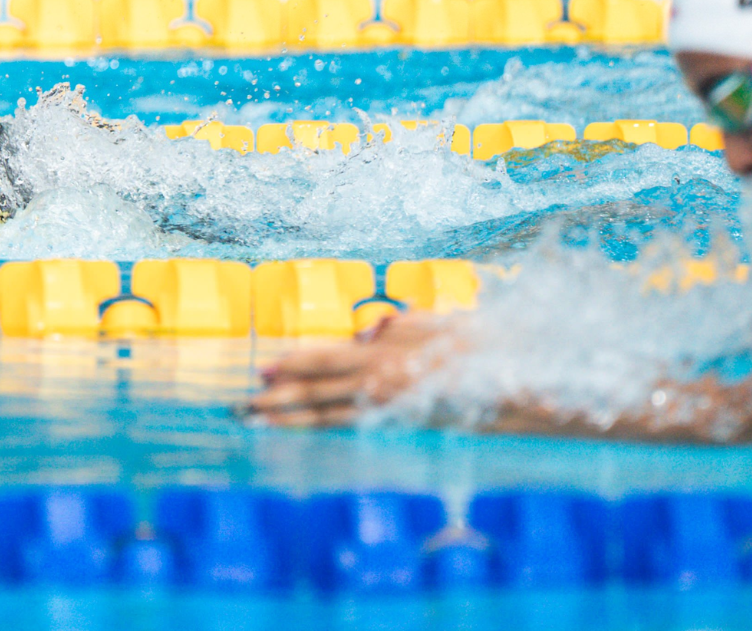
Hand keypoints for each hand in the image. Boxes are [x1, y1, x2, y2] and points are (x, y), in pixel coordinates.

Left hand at [245, 313, 453, 427]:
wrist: (505, 382)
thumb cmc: (470, 344)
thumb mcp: (428, 321)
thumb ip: (392, 323)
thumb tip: (364, 328)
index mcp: (380, 353)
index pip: (324, 359)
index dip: (292, 365)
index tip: (265, 368)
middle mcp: (375, 381)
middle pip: (315, 390)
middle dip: (278, 396)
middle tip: (247, 401)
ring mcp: (383, 405)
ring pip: (326, 413)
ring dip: (289, 418)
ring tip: (259, 420)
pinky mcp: (394, 421)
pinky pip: (349, 426)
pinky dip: (320, 427)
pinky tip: (301, 429)